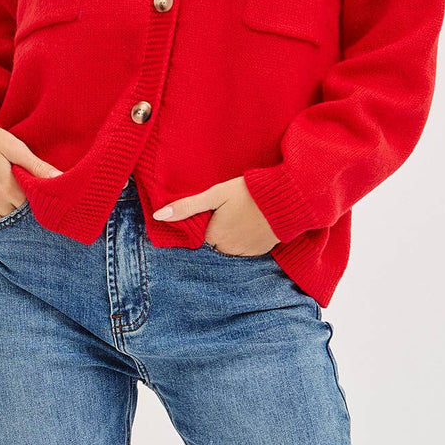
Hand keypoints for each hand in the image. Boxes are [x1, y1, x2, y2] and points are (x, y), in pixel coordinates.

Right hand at [0, 126, 62, 221]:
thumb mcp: (15, 148)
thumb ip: (36, 166)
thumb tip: (59, 177)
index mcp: (9, 190)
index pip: (35, 207)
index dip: (43, 200)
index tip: (49, 193)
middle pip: (22, 216)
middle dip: (32, 209)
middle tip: (39, 196)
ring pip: (8, 221)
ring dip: (17, 213)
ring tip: (24, 199)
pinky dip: (2, 216)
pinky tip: (9, 205)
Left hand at [152, 176, 280, 254]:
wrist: (286, 199)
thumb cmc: (248, 192)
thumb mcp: (216, 194)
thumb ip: (188, 206)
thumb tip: (159, 216)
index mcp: (214, 236)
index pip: (198, 236)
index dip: (202, 223)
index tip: (209, 212)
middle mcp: (228, 249)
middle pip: (213, 243)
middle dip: (216, 231)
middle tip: (225, 212)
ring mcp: (245, 252)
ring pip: (228, 247)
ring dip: (230, 236)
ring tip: (238, 216)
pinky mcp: (261, 251)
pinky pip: (245, 249)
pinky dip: (244, 239)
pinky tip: (249, 223)